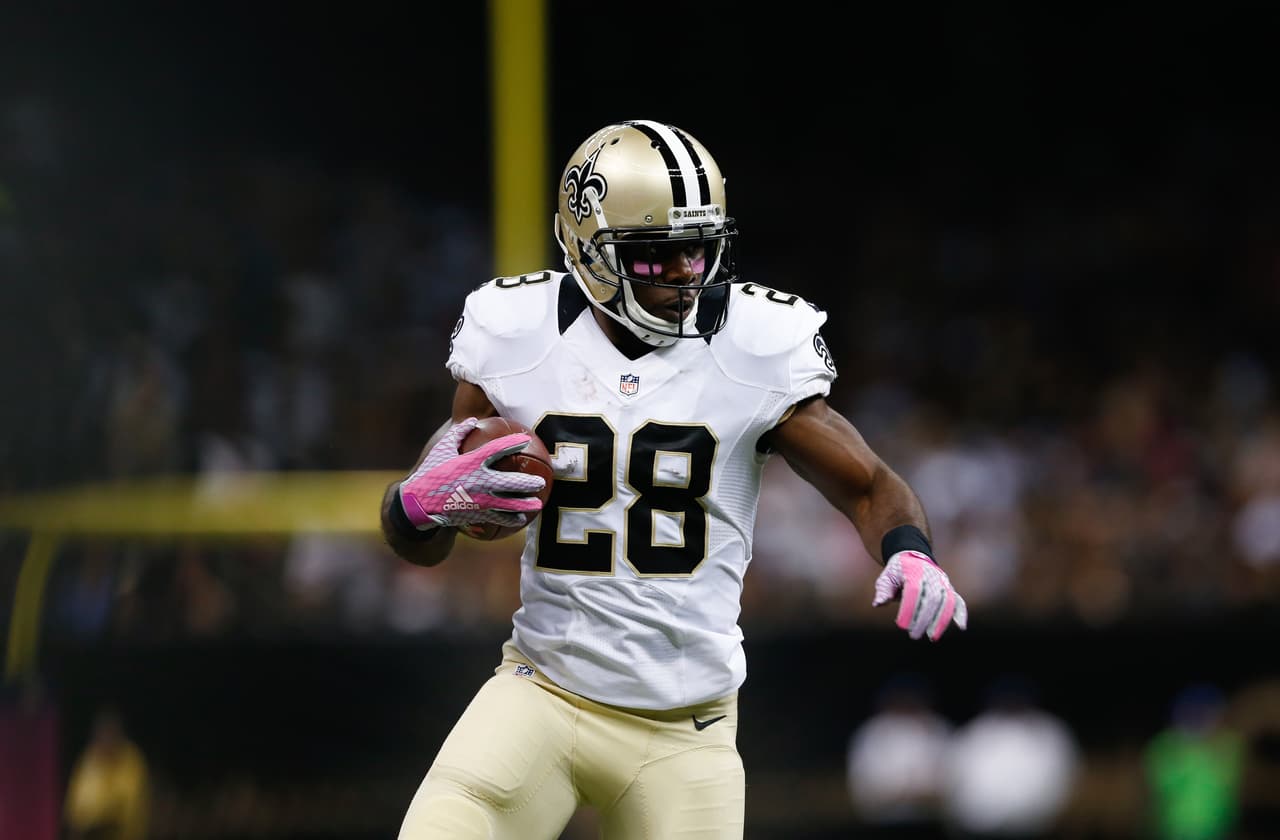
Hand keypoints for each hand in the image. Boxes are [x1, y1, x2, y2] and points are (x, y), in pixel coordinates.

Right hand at [399, 417, 546, 531]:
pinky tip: (520, 520)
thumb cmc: (430, 472)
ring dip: (525, 504)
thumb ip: (459, 433)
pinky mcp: (475, 515)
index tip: (526, 438)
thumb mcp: (441, 449)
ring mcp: (478, 500)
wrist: (417, 503)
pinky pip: (497, 518)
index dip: (513, 442)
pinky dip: (511, 519)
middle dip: (528, 482)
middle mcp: (478, 481)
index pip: (497, 449)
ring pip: (509, 504)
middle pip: (511, 481)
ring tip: (538, 503)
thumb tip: (474, 420)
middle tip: (541, 481)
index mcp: (471, 462)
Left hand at [872, 550, 968, 640]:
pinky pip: (958, 600)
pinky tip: (960, 627)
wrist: (914, 556)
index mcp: (915, 571)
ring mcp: (943, 583)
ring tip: (933, 637)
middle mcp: (932, 576)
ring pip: (946, 602)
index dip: (909, 609)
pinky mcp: (949, 589)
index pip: (914, 591)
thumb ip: (883, 590)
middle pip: (931, 599)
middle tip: (913, 635)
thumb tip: (878, 604)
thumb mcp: (887, 576)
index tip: (901, 624)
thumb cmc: (898, 570)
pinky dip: (961, 613)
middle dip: (923, 619)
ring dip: (941, 621)